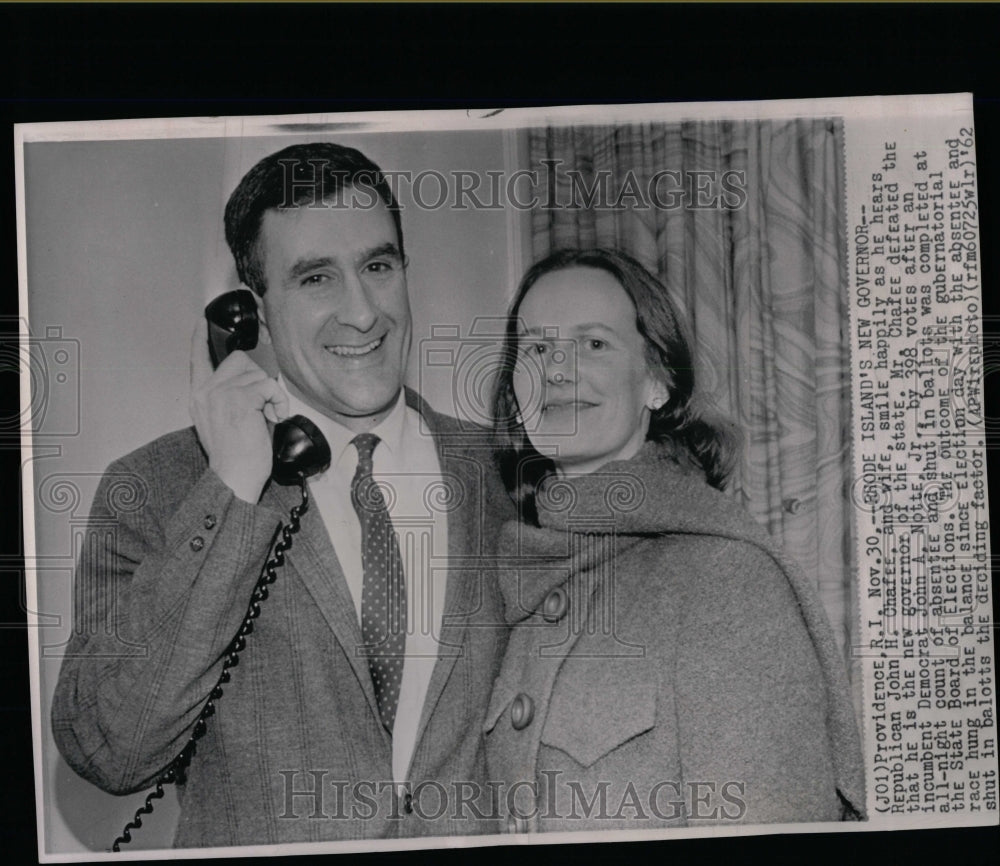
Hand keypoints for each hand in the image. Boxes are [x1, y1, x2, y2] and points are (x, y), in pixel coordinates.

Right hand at [189, 319, 289, 502]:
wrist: (234, 477)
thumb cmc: (235, 455)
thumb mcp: (221, 421)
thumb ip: (226, 397)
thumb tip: (249, 382)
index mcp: (199, 396)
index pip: (197, 358)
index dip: (201, 337)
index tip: (203, 320)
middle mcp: (206, 391)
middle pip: (239, 360)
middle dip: (258, 377)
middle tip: (263, 404)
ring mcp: (221, 394)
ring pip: (257, 373)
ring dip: (271, 394)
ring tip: (268, 416)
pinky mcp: (239, 399)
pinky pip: (268, 386)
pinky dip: (278, 401)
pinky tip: (275, 417)